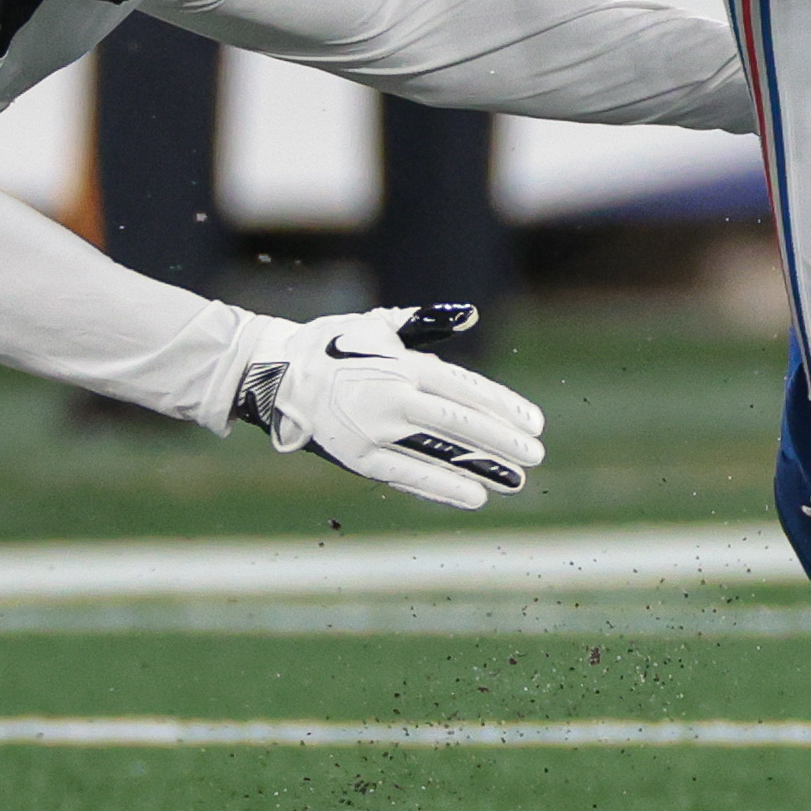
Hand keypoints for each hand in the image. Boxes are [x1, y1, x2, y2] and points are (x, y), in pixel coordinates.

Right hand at [230, 305, 545, 510]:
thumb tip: (471, 313)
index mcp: (402, 363)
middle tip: (536, 456)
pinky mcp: (358, 457)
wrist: (274, 374)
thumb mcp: (379, 325)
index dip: (503, 406)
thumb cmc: (332, 345)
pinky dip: (443, 487)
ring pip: (440, 453)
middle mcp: (393, 397)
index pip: (466, 388)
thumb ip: (428, 321)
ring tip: (516, 481)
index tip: (535, 422)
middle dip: (503, 441)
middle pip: (460, 423)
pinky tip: (474, 496)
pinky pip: (409, 475)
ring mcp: (375, 430)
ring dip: (483, 469)